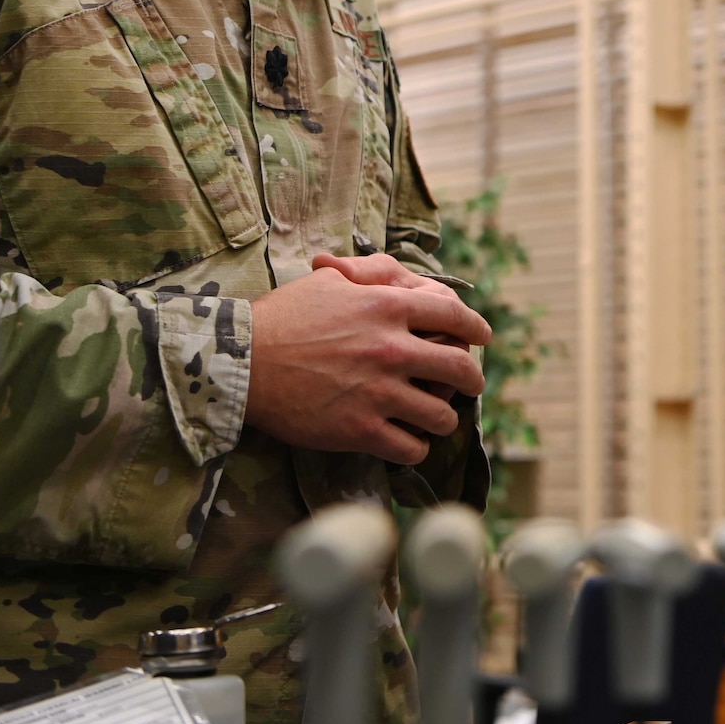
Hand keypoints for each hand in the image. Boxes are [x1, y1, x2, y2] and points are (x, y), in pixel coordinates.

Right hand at [246, 263, 490, 463]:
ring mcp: (380, 393)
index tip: (482, 339)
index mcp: (389, 307)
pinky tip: (408, 442)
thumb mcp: (331, 280)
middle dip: (472, 381)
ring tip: (433, 418)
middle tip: (469, 386)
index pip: (456, 318)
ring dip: (442, 418)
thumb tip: (406, 280)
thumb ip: (374, 275)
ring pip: (442, 416)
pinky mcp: (362, 430)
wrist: (243, 362)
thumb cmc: (284, 317)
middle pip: (461, 370)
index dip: (476, 330)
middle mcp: (394, 349)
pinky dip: (416, 448)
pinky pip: (412, 448)